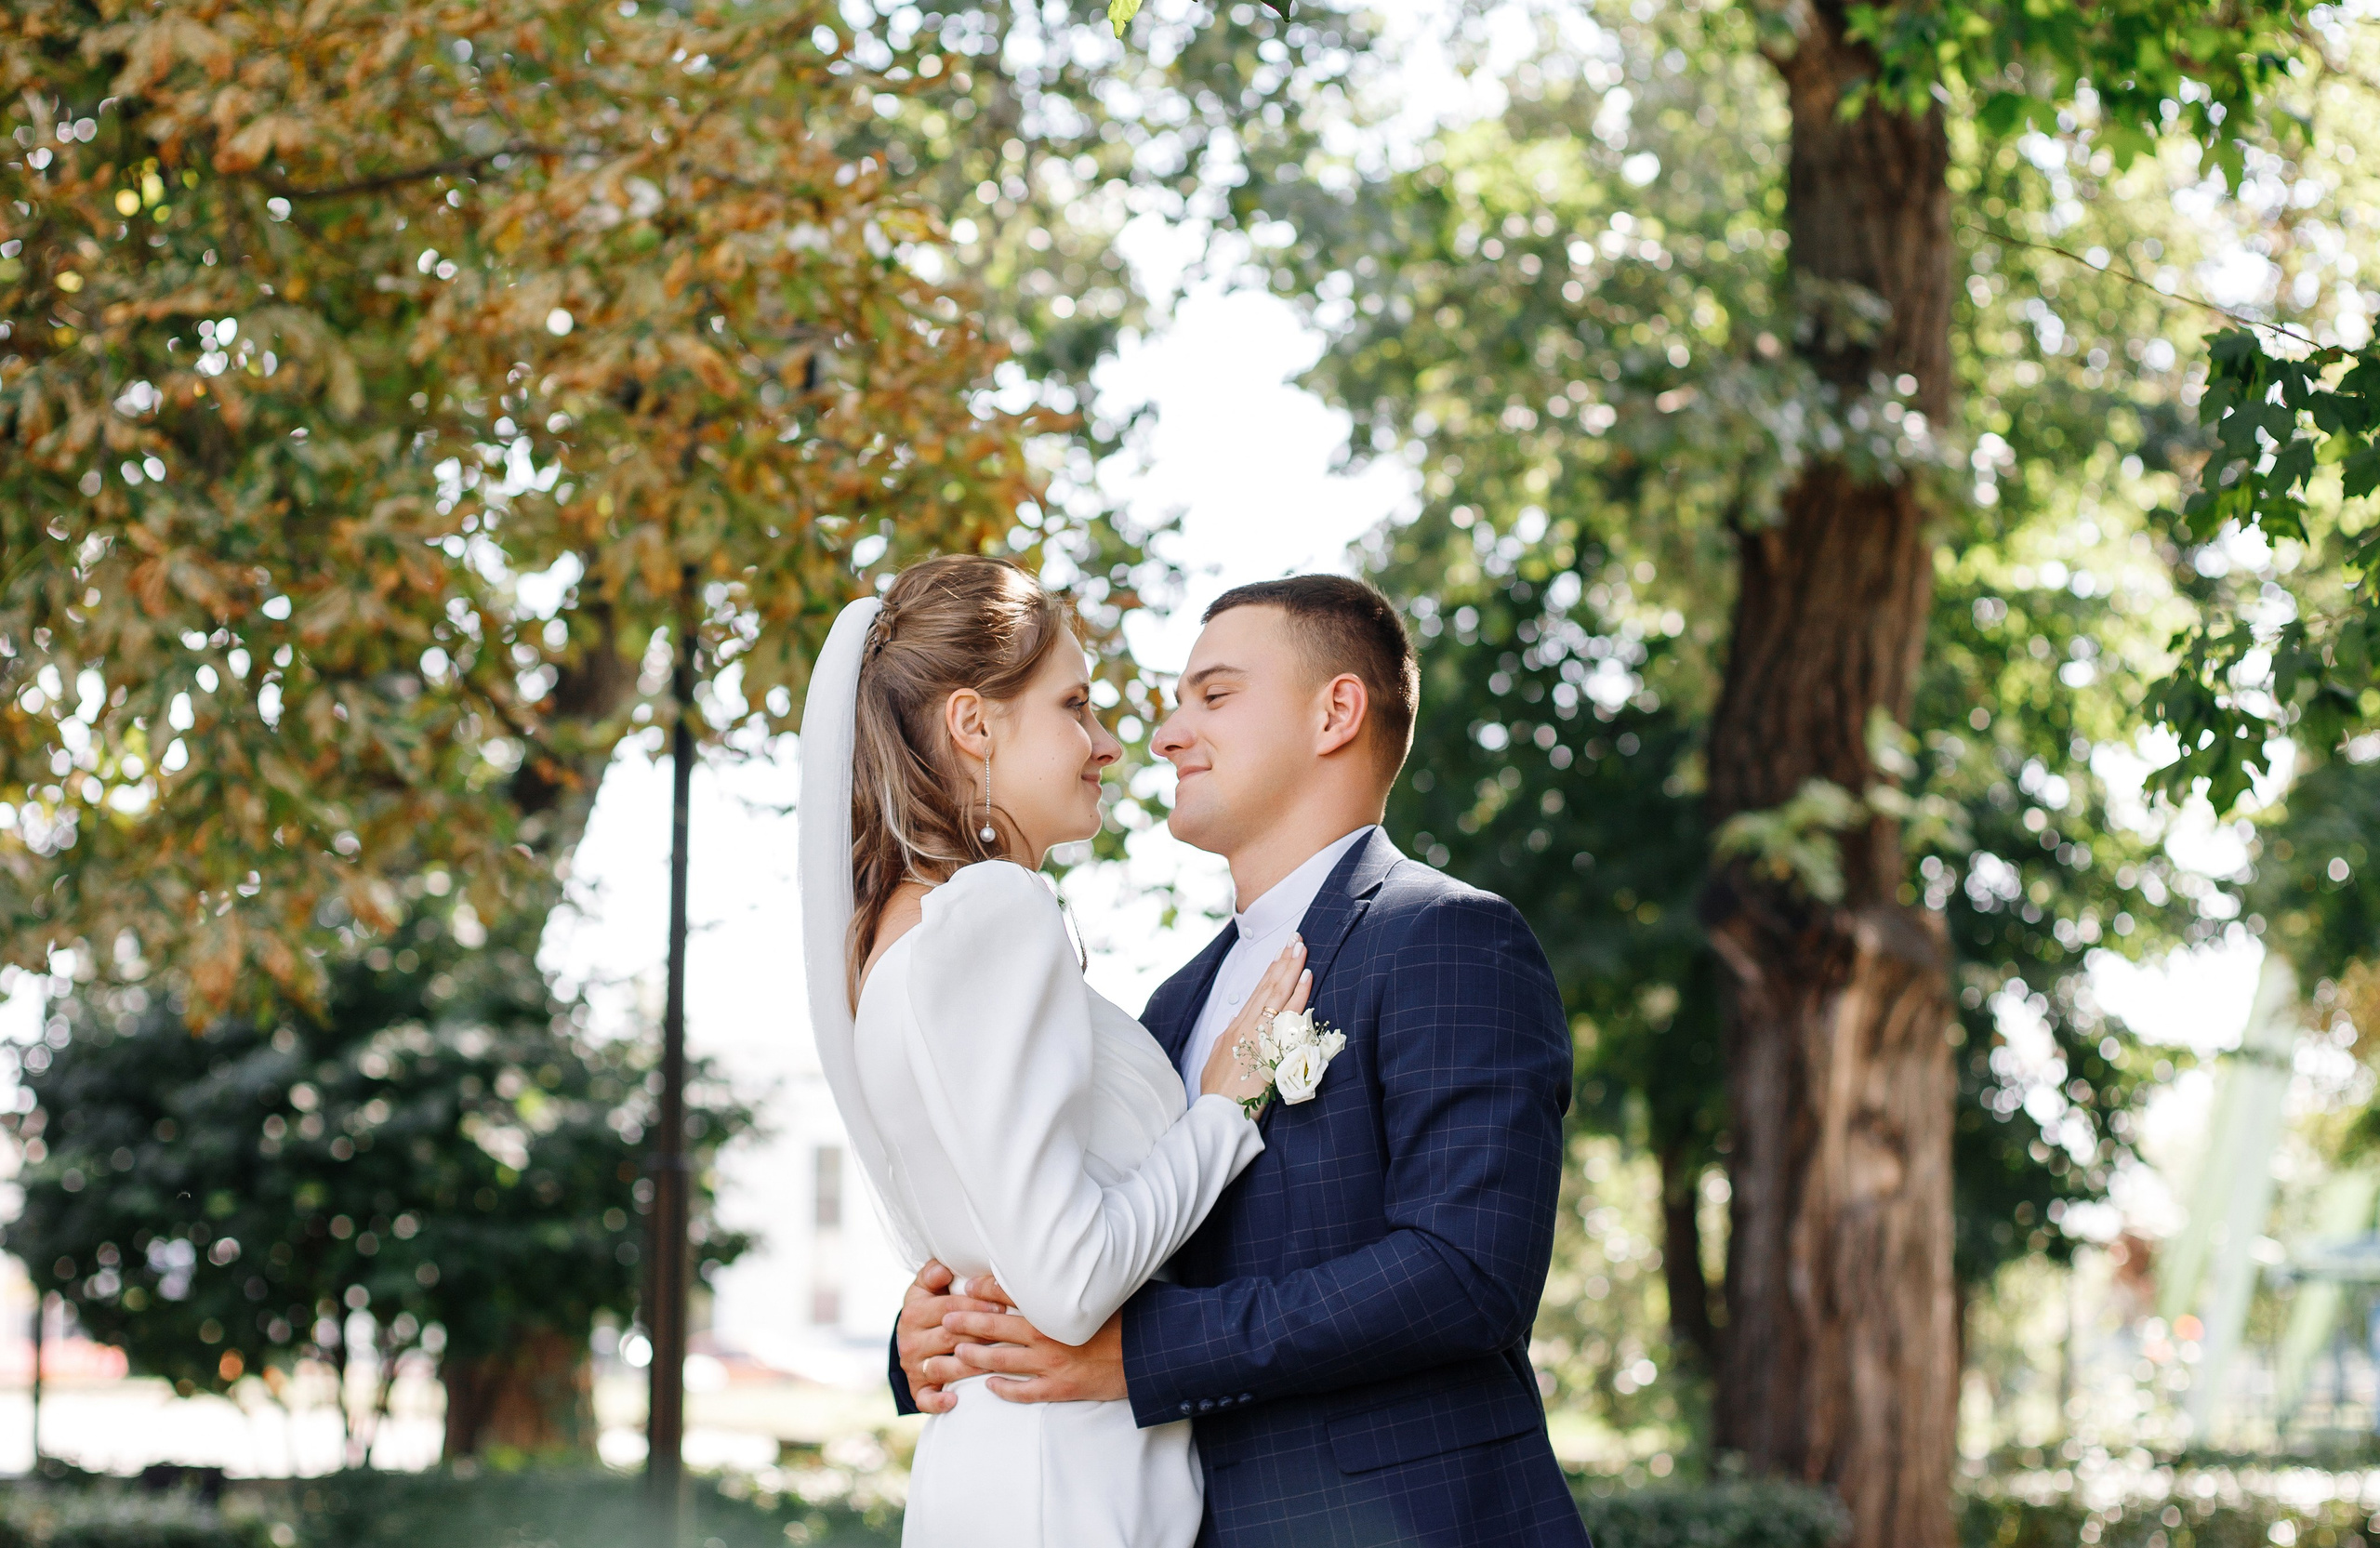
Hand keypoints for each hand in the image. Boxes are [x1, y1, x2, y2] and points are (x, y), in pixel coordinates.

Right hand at [896, 1259, 1004, 1414]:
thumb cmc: (931, 1309)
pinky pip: (925, 1399)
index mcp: (913, 1313)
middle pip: (949, 1337)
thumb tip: (943, 1269)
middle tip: (1006, 1334)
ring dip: (967, 1366)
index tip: (1001, 1307)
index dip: (975, 1306)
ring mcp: (914, 1367)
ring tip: (991, 1363)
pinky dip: (938, 1402)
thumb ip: (933, 1275)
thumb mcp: (927, 1290)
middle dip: (979, 1335)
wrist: (914, 1342)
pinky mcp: (917, 1390)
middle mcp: (910, 1341)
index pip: (948, 1308)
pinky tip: (954, 1400)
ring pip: (941, 1368)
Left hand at [928, 1276, 1128, 1403]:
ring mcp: (1051, 1364)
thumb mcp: (1106, 1288)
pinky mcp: (1060, 1388)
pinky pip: (1024, 1392)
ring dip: (973, 1357)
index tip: (967, 1287)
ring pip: (1000, 1359)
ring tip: (953, 1354)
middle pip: (995, 1325)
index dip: (984, 1289)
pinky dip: (1004, 1389)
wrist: (1151, 1354)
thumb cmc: (1132, 1316)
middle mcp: (1047, 1334)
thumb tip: (1064, 1257)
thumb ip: (1080, 1277)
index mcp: (1055, 1306)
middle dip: (966, 1322)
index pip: (1010, 1292)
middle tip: (945, 1318)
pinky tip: (989, 1386)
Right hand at [1200, 937, 1310, 1108]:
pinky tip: (1307, 978)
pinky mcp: (1272, 1045)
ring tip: (1302, 948)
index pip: (1257, 993)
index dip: (1270, 972)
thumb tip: (1239, 1022)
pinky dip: (1298, 993)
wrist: (1219, 1113)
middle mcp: (1246, 1026)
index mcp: (1234, 1029)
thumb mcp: (1220, 1060)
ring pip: (1278, 994)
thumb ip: (1232, 1039)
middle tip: (1295, 938)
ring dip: (1291, 968)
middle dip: (1283, 961)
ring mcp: (1259, 1034)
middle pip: (1268, 987)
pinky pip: (1289, 1014)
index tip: (1281, 953)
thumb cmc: (1219, 1093)